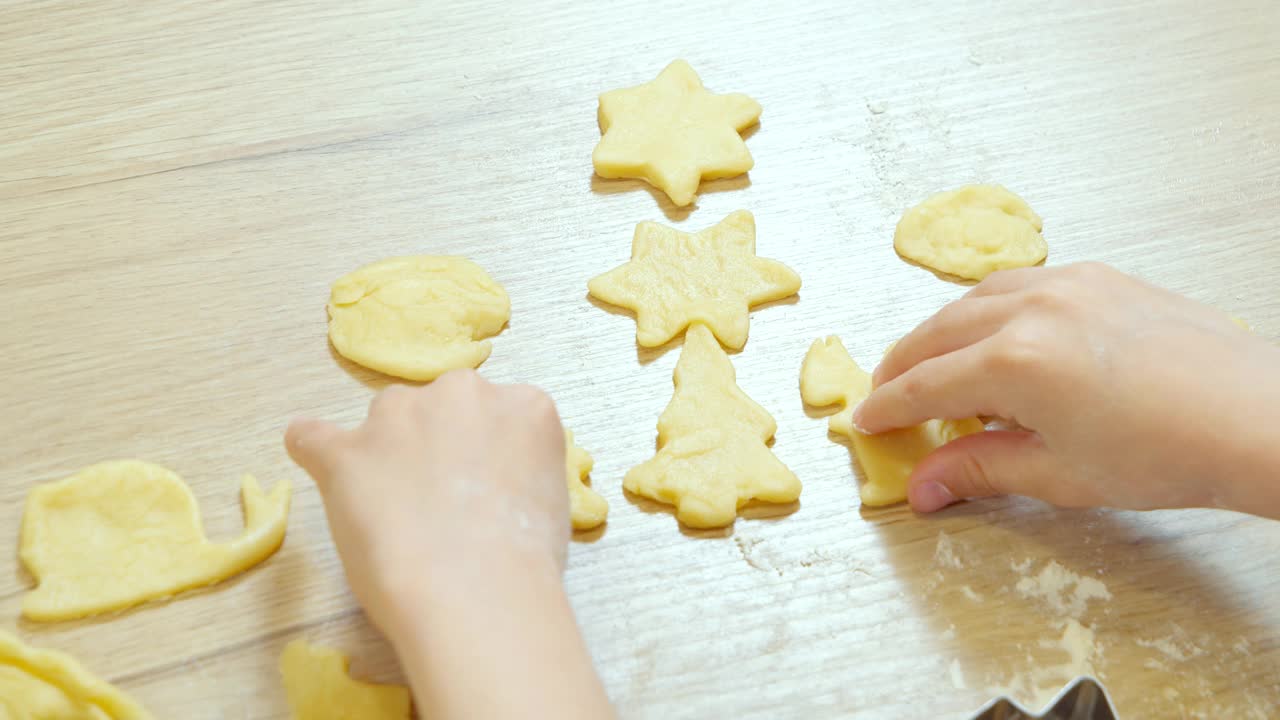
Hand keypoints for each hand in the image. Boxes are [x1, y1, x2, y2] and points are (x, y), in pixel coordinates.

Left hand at [285, 370, 569, 629]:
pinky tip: (314, 459)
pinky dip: (313, 447)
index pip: (500, 415)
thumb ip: (519, 468)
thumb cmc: (525, 560)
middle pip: (442, 408)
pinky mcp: (346, 452)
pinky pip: (313, 436)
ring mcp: (399, 416)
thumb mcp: (552, 497)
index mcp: (523, 405)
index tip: (484, 488)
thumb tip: (495, 482)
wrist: (475, 591)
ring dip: (388, 452)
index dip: (488, 454)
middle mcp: (462, 393)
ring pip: (386, 420)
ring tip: (394, 511)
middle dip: (439, 444)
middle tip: (443, 503)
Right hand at [852, 262, 1279, 516]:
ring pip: (973, 300)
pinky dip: (988, 311)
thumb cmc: (1169, 453)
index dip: (888, 408)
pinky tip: (996, 338)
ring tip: (935, 368)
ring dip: (941, 334)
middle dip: (903, 366)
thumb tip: (924, 486)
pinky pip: (1019, 284)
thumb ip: (980, 469)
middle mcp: (1031, 308)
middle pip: (936, 334)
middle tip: (888, 397)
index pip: (924, 385)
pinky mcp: (1099, 277)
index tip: (867, 423)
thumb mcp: (1061, 473)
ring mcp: (1067, 284)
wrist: (1259, 418)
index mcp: (1014, 362)